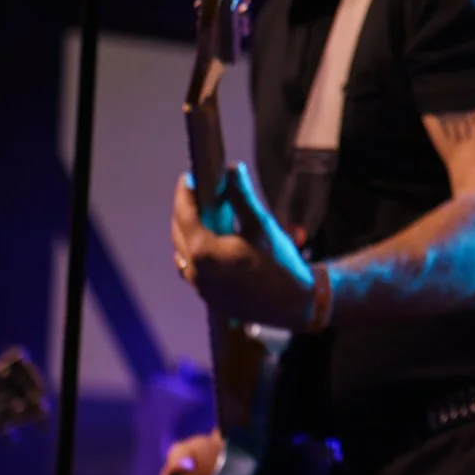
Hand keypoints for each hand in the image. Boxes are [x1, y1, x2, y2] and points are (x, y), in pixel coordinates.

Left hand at [172, 165, 314, 327]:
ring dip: (190, 230)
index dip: (185, 193)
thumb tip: (232, 169)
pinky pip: (193, 266)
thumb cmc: (279, 263)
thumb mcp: (261, 225)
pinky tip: (214, 240)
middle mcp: (195, 271)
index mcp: (203, 253)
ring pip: (183, 251)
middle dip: (186, 210)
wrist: (294, 305)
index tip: (190, 177)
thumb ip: (241, 196)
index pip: (184, 215)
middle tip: (198, 191)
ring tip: (206, 213)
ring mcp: (199, 287)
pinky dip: (197, 249)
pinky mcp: (208, 296)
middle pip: (179, 232)